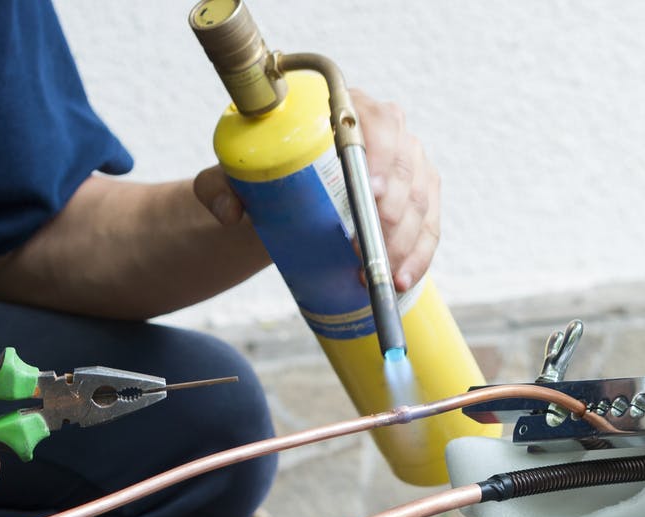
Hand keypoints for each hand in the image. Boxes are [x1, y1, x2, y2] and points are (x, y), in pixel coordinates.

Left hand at [193, 89, 440, 292]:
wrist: (285, 206)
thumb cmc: (265, 181)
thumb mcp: (232, 179)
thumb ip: (216, 188)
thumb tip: (231, 211)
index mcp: (346, 110)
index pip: (374, 122)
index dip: (378, 156)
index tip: (367, 192)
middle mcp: (388, 132)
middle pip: (405, 166)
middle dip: (389, 211)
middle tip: (362, 246)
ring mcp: (409, 167)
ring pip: (419, 202)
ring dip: (402, 242)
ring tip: (377, 275)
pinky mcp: (419, 202)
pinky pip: (428, 229)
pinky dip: (418, 256)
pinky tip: (401, 279)